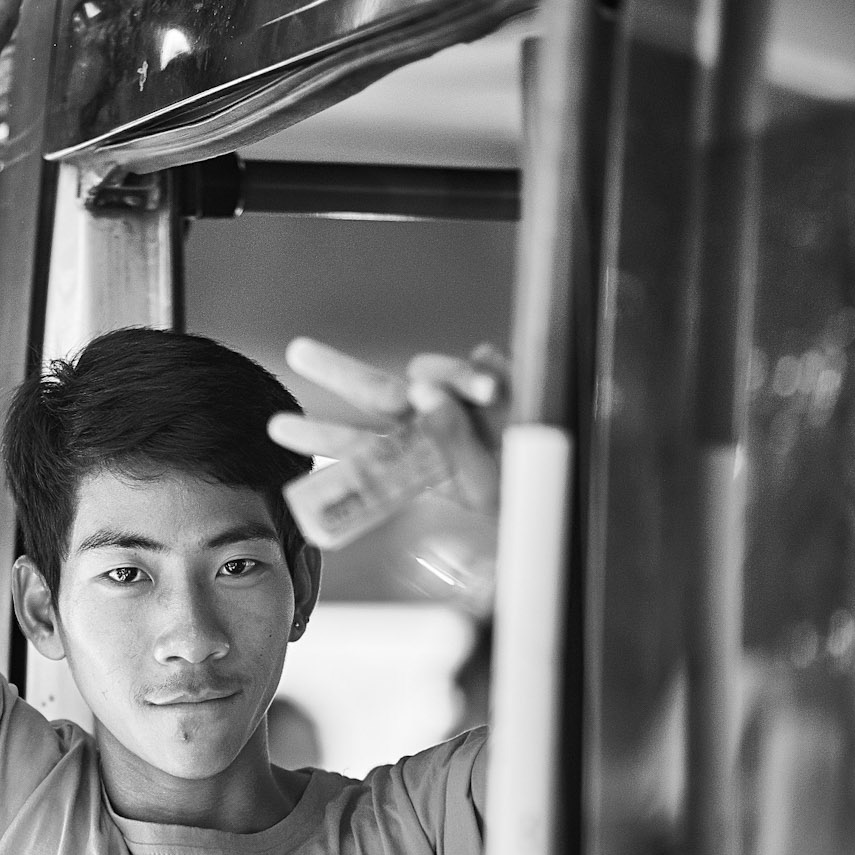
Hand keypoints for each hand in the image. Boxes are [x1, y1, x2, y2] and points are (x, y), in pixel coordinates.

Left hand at [270, 337, 508, 525]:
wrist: (576, 480)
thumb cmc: (525, 503)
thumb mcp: (483, 495)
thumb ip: (451, 444)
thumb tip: (423, 394)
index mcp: (420, 467)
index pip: (360, 452)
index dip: (320, 437)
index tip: (278, 427)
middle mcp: (434, 428)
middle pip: (375, 394)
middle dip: (337, 372)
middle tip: (298, 352)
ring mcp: (463, 401)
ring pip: (427, 372)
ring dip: (444, 376)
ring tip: (485, 394)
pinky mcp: (497, 380)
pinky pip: (476, 364)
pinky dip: (481, 373)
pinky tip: (499, 387)